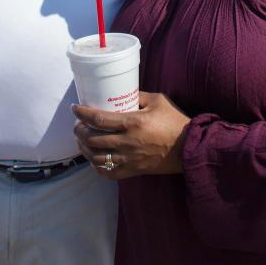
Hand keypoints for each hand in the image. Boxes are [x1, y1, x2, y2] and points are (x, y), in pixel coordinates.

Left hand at [71, 92, 190, 180]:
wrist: (190, 148)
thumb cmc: (175, 122)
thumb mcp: (158, 100)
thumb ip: (138, 96)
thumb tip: (122, 93)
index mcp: (132, 122)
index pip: (98, 119)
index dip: (82, 113)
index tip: (75, 108)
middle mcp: (127, 142)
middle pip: (92, 139)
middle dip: (79, 131)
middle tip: (77, 125)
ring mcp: (129, 159)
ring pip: (96, 158)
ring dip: (84, 149)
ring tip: (82, 141)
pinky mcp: (133, 170)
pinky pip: (109, 173)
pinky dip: (97, 167)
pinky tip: (94, 159)